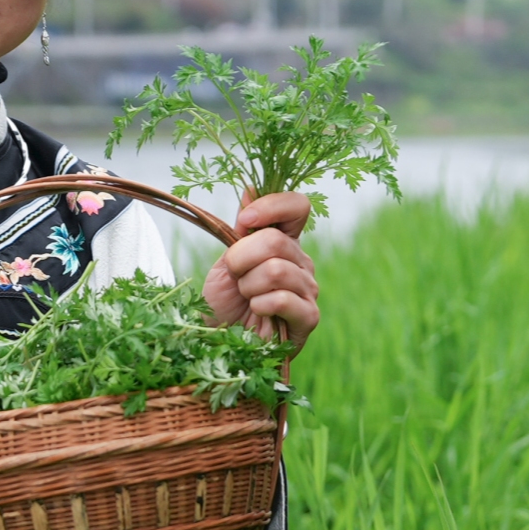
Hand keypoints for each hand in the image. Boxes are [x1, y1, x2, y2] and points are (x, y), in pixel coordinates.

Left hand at [203, 191, 319, 351]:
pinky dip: (259, 304)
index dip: (272, 206)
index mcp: (285, 243)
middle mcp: (302, 262)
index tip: (244, 221)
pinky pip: (282, 298)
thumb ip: (245, 229)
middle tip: (235, 277)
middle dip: (242, 259)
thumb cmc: (224, 303)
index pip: (297, 206)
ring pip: (275, 269)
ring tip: (246, 298)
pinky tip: (257, 312)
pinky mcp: (308, 317)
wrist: (219, 342)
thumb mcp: (228, 259)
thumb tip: (250, 188)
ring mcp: (309, 290)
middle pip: (276, 241)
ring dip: (248, 285)